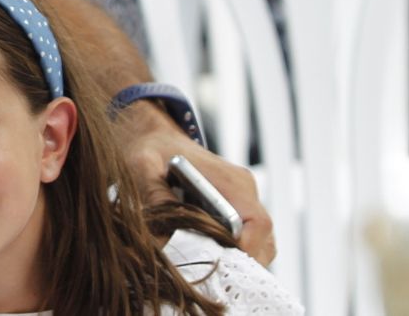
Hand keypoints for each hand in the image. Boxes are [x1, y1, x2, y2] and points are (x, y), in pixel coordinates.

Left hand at [122, 102, 275, 264]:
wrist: (153, 136)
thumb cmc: (151, 148)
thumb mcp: (144, 168)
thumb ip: (156, 199)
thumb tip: (164, 238)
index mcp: (231, 180)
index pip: (258, 223)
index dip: (246, 249)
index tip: (222, 265)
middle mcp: (243, 189)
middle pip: (264, 238)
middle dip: (243, 260)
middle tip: (212, 271)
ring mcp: (242, 199)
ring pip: (259, 241)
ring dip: (239, 257)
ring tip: (207, 263)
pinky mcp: (235, 206)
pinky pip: (246, 236)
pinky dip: (232, 250)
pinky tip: (205, 252)